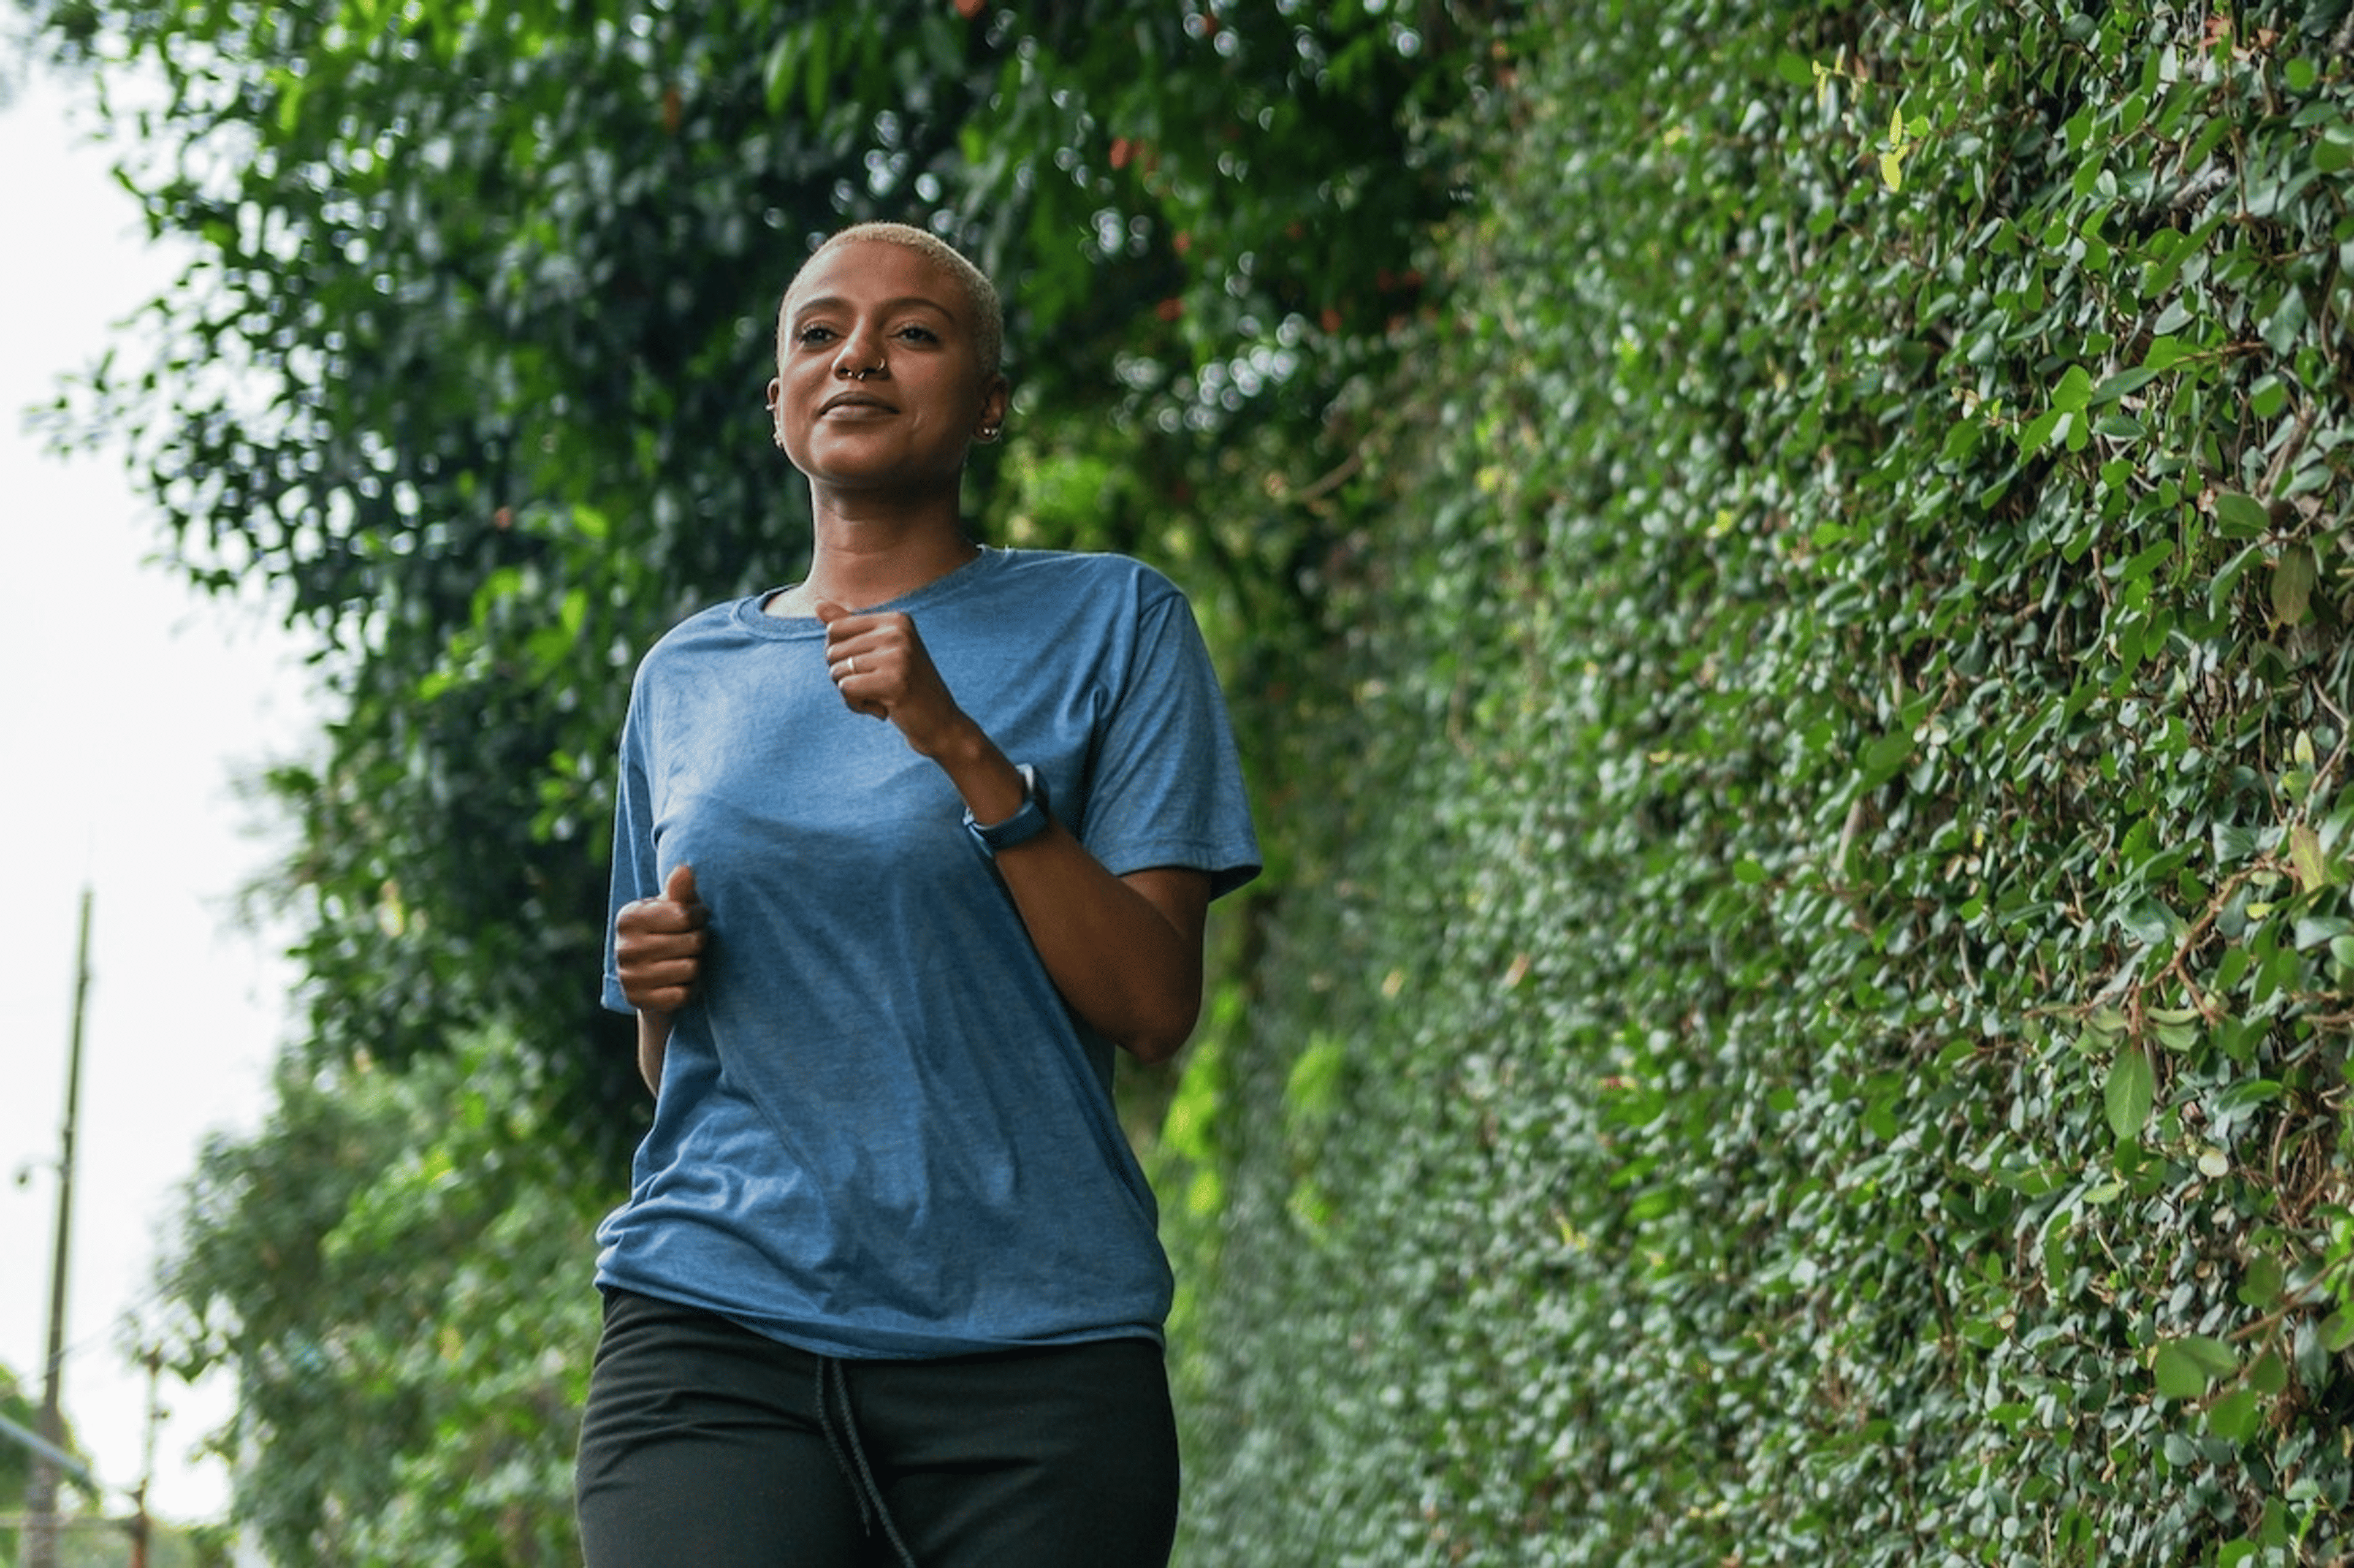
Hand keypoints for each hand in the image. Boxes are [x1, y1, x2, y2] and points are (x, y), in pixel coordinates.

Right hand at [614, 863, 708, 1012]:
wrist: (654, 977)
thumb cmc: (669, 931)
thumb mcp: (673, 908)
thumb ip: (680, 890)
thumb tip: (685, 868)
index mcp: (629, 917)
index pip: (685, 916)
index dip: (699, 916)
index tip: (696, 917)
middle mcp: (623, 947)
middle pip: (691, 943)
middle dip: (700, 942)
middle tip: (693, 943)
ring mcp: (628, 976)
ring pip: (690, 969)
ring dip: (696, 966)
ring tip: (687, 960)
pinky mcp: (637, 1000)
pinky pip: (681, 995)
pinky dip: (689, 989)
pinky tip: (681, 983)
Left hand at [815, 599, 975, 757]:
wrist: (941, 724)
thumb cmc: (906, 688)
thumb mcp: (880, 653)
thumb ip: (850, 627)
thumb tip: (817, 604)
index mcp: (896, 620)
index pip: (834, 628)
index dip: (840, 656)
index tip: (868, 669)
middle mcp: (899, 631)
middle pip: (832, 650)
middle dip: (844, 676)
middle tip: (876, 687)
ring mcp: (899, 655)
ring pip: (837, 671)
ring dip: (852, 693)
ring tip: (880, 697)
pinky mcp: (894, 681)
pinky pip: (846, 689)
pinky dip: (857, 705)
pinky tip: (882, 709)